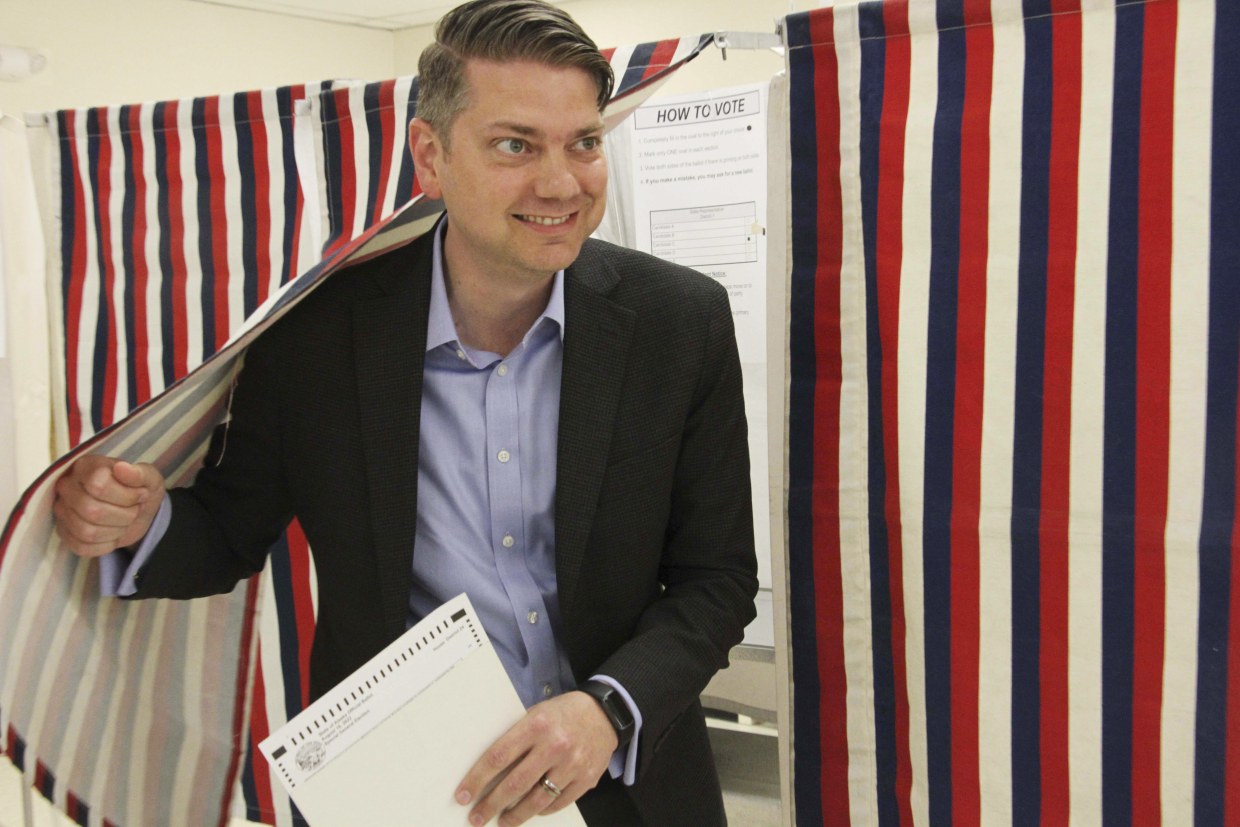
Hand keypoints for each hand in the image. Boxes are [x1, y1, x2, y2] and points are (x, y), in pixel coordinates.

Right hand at [53, 456, 165, 557]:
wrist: (136, 510)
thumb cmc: (140, 490)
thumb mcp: (150, 478)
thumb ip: (139, 473)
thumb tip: (121, 468)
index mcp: (86, 466)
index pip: (98, 485)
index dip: (126, 496)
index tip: (140, 495)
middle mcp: (67, 486)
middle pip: (91, 510)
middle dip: (124, 515)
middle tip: (135, 510)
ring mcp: (62, 510)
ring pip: (86, 531)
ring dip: (116, 530)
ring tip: (125, 521)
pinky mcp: (65, 532)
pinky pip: (82, 547)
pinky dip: (106, 545)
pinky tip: (114, 533)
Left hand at [457, 690, 618, 825]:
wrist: (605, 713)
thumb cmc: (563, 713)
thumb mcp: (536, 714)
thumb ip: (516, 737)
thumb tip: (488, 770)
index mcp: (536, 724)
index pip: (498, 757)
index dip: (477, 779)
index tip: (463, 795)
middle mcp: (554, 745)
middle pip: (514, 784)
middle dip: (491, 804)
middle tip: (476, 817)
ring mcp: (572, 764)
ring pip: (536, 800)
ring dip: (515, 815)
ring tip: (502, 821)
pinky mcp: (586, 778)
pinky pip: (557, 803)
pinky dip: (540, 810)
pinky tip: (530, 811)